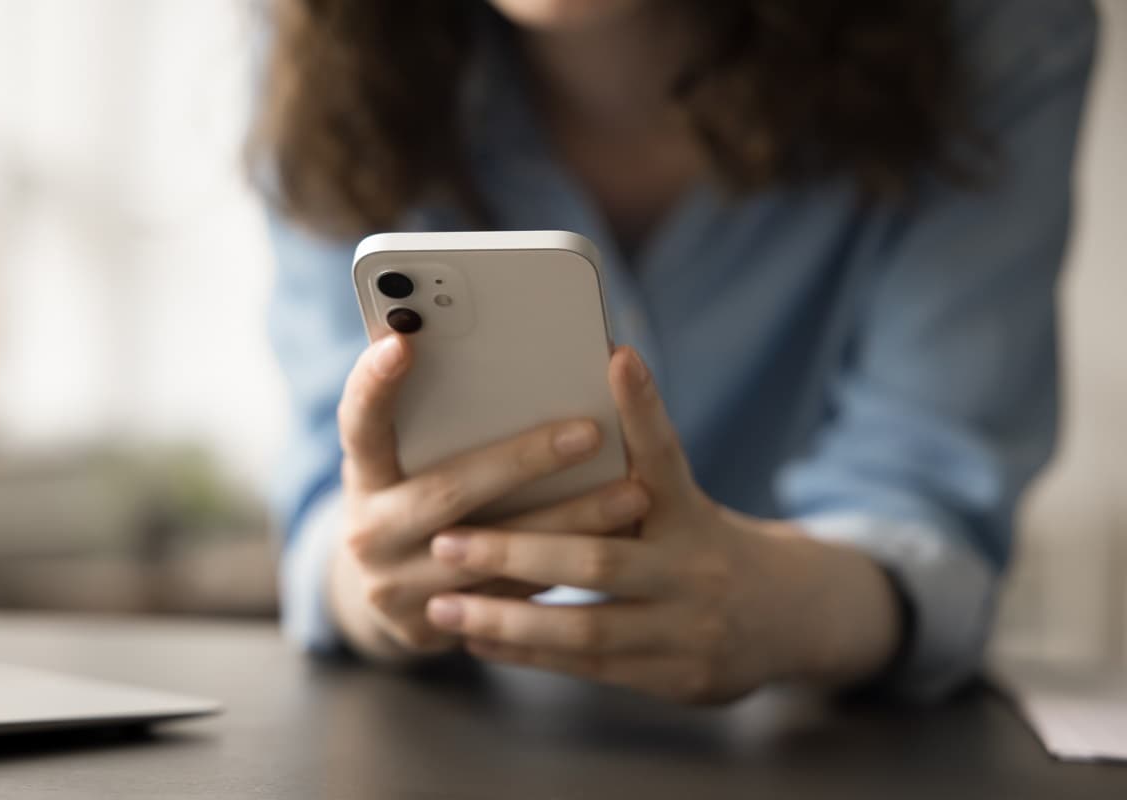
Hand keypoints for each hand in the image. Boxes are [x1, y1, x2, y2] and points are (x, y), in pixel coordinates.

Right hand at [327, 335, 651, 662]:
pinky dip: (565, 565)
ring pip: (493, 553)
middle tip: (589, 434)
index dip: (374, 383)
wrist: (388, 594)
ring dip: (568, 522)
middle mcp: (369, 531)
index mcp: (363, 474)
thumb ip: (439, 421)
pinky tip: (617, 542)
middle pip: (448, 491)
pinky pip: (511, 595)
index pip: (359, 421)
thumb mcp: (409, 460)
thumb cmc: (415, 498)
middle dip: (523, 461)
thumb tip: (517, 351)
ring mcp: (396, 587)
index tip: (403, 342)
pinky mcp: (432, 627)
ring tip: (632, 494)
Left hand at [424, 347, 900, 702]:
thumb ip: (633, 463)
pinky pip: (590, 666)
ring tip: (445, 605)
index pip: (664, 453)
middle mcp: (695, 568)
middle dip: (516, 552)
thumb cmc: (705, 541)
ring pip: (587, 627)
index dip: (642, 407)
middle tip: (449, 540)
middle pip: (599, 559)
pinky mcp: (677, 677)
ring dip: (509, 618)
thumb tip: (588, 376)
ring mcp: (689, 628)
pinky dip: (531, 652)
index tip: (617, 358)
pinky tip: (479, 640)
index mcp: (693, 512)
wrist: (790, 618)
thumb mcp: (684, 500)